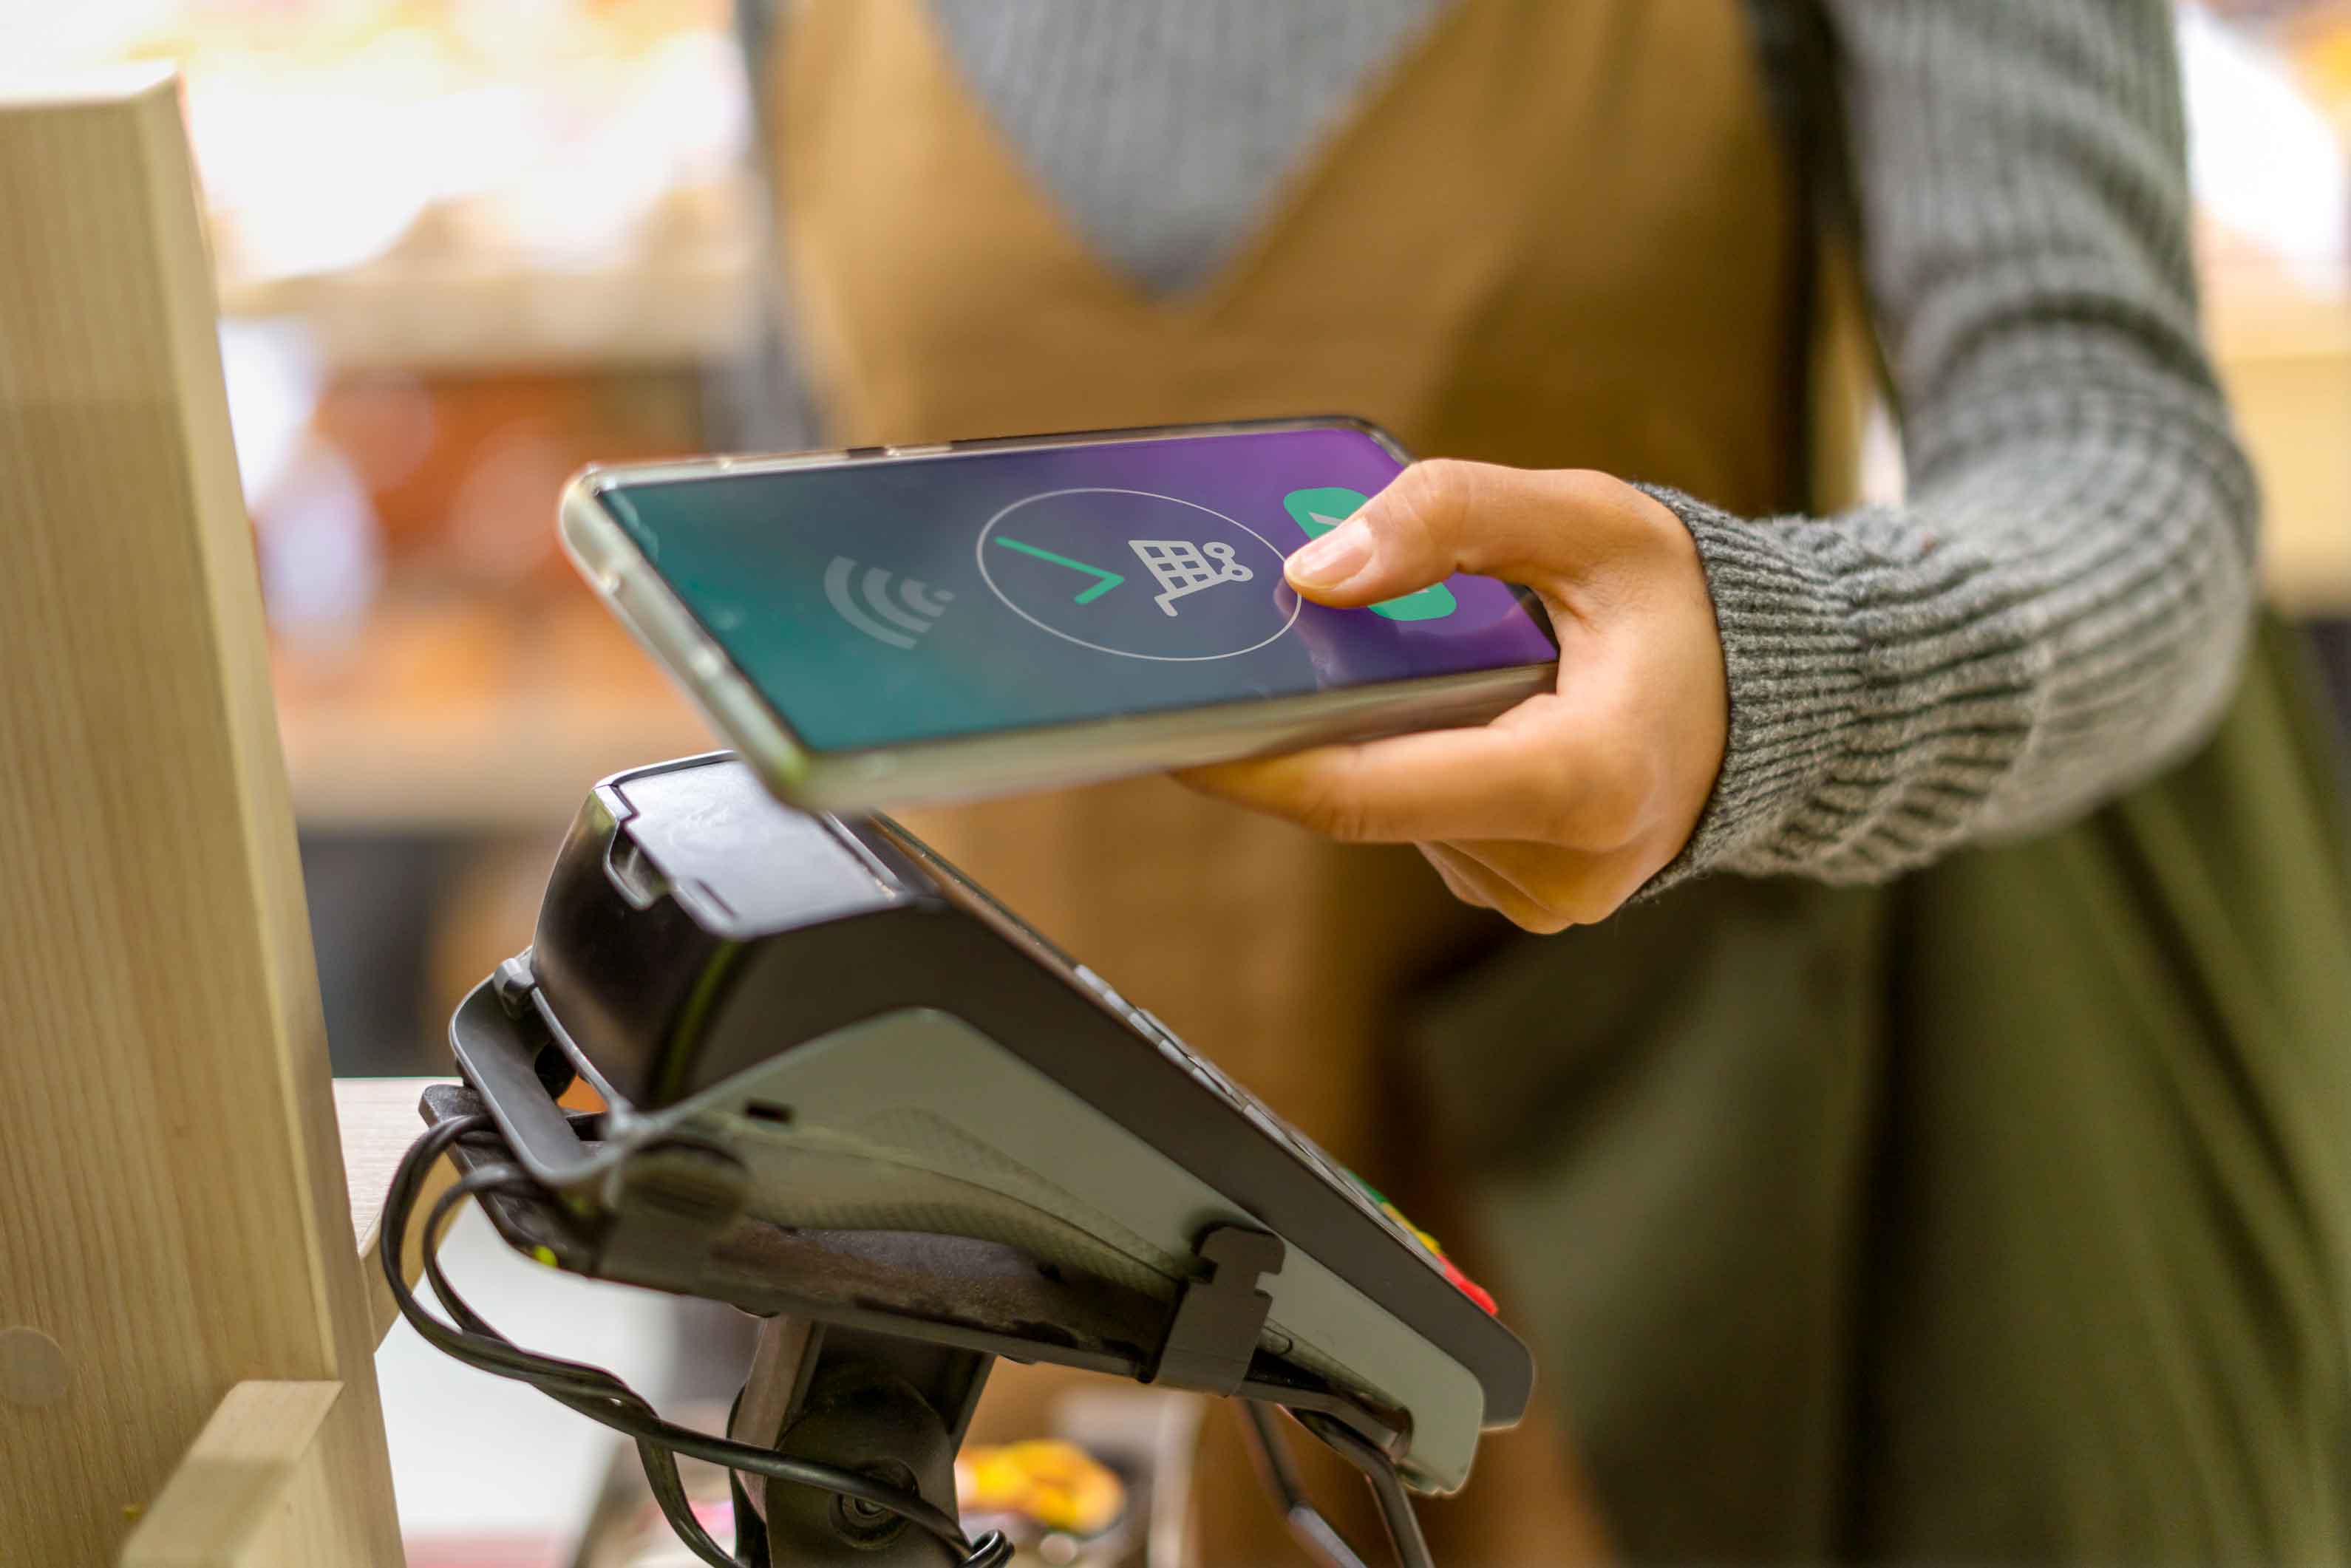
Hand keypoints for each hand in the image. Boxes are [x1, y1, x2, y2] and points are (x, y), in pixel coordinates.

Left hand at [1179, 460, 1727, 930]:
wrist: (1775, 697)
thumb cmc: (1686, 605)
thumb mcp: (1586, 521)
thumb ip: (1451, 520)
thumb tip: (1313, 572)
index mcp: (1582, 782)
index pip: (1367, 793)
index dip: (1255, 765)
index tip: (1172, 730)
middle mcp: (1562, 867)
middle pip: (1370, 800)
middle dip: (1313, 727)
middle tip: (1264, 651)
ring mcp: (1544, 897)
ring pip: (1393, 815)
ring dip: (1376, 741)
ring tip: (1422, 666)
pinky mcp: (1530, 898)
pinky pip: (1428, 828)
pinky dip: (1416, 766)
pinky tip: (1458, 713)